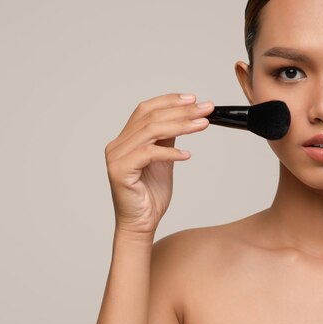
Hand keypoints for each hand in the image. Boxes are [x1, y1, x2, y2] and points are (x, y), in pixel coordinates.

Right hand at [105, 93, 213, 236]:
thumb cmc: (150, 195)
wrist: (140, 224)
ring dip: (181, 125)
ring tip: (203, 124)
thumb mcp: (163, 160)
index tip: (193, 99)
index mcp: (125, 139)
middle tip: (206, 109)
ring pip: (151, 131)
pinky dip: (170, 152)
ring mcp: (116, 157)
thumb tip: (183, 116)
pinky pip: (149, 154)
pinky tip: (187, 155)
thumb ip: (167, 138)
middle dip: (181, 111)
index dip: (169, 101)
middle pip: (150, 117)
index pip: (145, 109)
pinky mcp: (120, 171)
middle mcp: (117, 145)